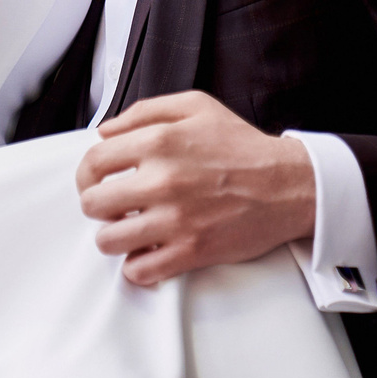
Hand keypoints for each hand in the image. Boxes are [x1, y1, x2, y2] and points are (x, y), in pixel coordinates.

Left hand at [75, 91, 315, 286]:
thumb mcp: (195, 107)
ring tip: (127, 230)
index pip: (92, 163)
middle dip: (98, 205)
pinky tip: (148, 252)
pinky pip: (140, 270)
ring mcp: (175, 219)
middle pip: (93, 203)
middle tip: (112, 206)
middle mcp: (162, 180)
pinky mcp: (191, 251)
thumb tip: (105, 132)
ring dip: (112, 237)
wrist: (289, 185)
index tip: (95, 181)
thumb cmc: (242, 146)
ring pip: (109, 240)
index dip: (86, 174)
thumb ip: (144, 112)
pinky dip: (137, 266)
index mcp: (158, 142)